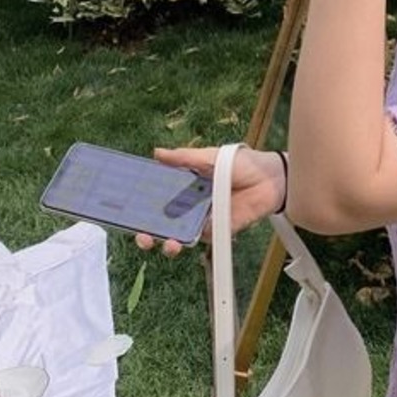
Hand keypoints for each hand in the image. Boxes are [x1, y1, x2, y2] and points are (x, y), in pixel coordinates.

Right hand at [134, 145, 285, 257]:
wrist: (271, 178)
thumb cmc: (242, 164)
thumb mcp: (209, 157)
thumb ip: (184, 158)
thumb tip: (157, 153)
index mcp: (186, 187)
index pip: (157, 199)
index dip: (141, 206)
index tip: (126, 211)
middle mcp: (191, 206)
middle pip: (163, 223)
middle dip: (148, 232)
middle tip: (142, 236)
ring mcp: (203, 220)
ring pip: (178, 236)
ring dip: (166, 243)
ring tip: (163, 242)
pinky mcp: (218, 231)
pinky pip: (200, 240)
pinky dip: (189, 243)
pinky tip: (181, 242)